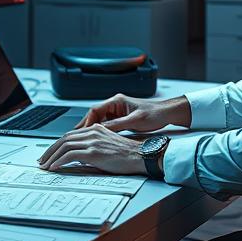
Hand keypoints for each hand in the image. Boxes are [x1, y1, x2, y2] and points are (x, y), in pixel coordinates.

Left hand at [37, 124, 144, 173]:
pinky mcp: (94, 151)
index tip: (50, 153)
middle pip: (64, 139)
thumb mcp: (107, 146)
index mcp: (95, 129)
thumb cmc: (127, 154)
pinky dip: (60, 161)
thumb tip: (78, 157)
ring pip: (65, 146)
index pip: (70, 135)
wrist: (140, 156)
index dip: (57, 145)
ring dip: (52, 157)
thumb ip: (92, 147)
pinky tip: (55, 167)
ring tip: (45, 166)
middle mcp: (92, 132)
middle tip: (43, 161)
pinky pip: (70, 155)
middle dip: (50, 150)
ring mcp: (92, 141)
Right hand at [75, 94, 190, 131]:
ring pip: (98, 120)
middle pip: (94, 115)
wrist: (167, 114)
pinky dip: (100, 132)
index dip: (86, 122)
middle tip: (74, 137)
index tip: (80, 132)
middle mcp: (115, 104)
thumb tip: (101, 130)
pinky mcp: (121, 118)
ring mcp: (117, 111)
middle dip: (84, 126)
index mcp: (116, 101)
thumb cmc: (154, 114)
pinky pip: (106, 124)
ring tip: (82, 140)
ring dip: (91, 129)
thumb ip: (117, 125)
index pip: (95, 110)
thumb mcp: (134, 121)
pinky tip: (96, 139)